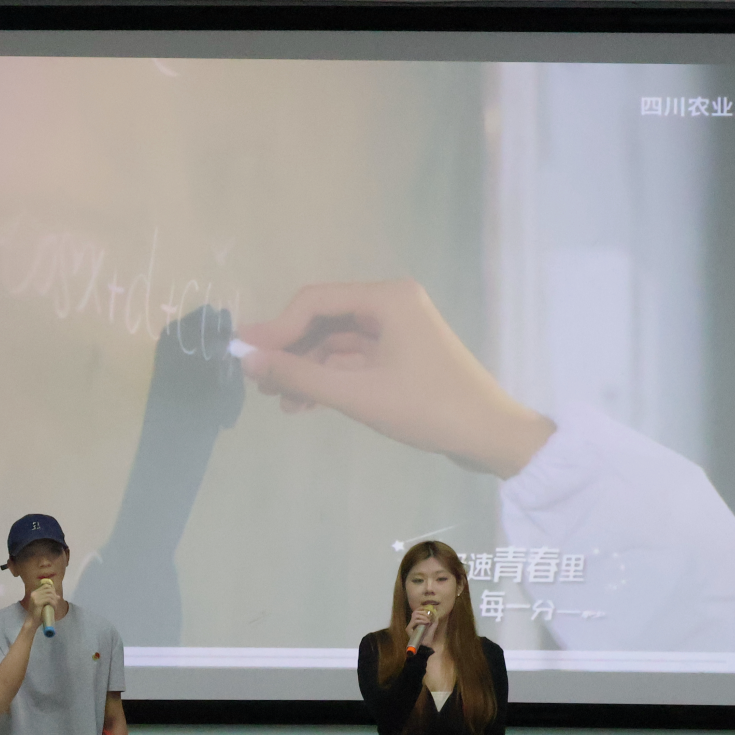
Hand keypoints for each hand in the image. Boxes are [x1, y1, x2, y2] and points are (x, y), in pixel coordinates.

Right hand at [27, 581, 58, 623]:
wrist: (32, 622)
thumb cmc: (38, 614)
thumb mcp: (43, 604)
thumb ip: (48, 599)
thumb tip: (58, 596)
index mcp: (34, 593)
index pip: (46, 586)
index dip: (52, 590)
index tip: (55, 596)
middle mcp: (34, 593)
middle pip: (49, 589)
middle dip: (54, 595)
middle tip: (56, 602)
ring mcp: (35, 598)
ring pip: (50, 595)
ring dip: (55, 600)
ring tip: (55, 606)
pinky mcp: (37, 602)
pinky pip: (49, 600)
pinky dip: (53, 603)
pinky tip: (54, 608)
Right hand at [236, 278, 554, 477]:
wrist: (490, 436)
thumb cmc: (427, 408)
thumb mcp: (357, 394)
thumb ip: (299, 376)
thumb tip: (247, 361)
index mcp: (387, 298)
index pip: (315, 301)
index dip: (276, 327)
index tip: (244, 355)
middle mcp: (392, 303)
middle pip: (324, 318)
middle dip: (290, 349)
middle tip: (257, 379)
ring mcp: (398, 328)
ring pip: (336, 340)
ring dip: (307, 368)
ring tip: (279, 401)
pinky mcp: (402, 353)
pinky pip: (354, 357)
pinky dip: (330, 377)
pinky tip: (305, 403)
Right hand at [408, 604, 441, 648]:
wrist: (425, 646)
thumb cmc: (428, 638)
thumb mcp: (433, 627)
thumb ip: (434, 620)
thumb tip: (435, 612)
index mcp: (416, 622)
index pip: (416, 611)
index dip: (421, 608)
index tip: (428, 609)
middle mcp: (412, 623)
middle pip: (415, 612)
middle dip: (423, 613)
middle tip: (429, 617)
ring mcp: (410, 626)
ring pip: (415, 615)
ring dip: (423, 617)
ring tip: (428, 621)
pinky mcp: (408, 629)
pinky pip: (415, 621)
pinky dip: (421, 620)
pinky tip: (426, 623)